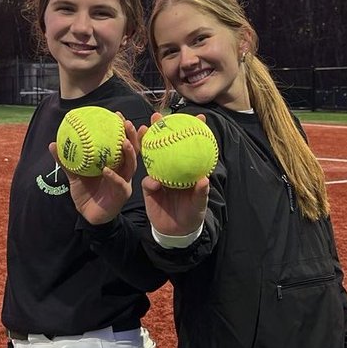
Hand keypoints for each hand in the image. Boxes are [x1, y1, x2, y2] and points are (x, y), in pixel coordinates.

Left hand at [48, 118, 137, 224]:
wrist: (88, 216)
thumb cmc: (85, 193)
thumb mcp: (74, 175)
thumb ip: (66, 161)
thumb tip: (53, 143)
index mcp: (114, 163)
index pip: (122, 143)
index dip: (122, 129)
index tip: (117, 115)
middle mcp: (122, 170)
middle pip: (132, 151)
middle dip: (132, 136)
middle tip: (126, 123)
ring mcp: (124, 182)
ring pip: (131, 165)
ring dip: (129, 153)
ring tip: (124, 142)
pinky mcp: (122, 194)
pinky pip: (119, 183)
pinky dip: (113, 176)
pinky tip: (106, 169)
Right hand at [136, 112, 209, 237]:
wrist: (176, 231)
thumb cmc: (192, 213)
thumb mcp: (199, 204)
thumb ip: (201, 193)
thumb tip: (204, 180)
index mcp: (185, 168)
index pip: (189, 145)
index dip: (193, 130)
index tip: (199, 116)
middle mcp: (171, 168)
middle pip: (165, 144)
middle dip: (161, 128)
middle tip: (157, 116)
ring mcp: (159, 176)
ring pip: (151, 158)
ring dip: (146, 145)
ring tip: (142, 133)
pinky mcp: (150, 189)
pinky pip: (148, 182)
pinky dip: (150, 181)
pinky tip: (153, 181)